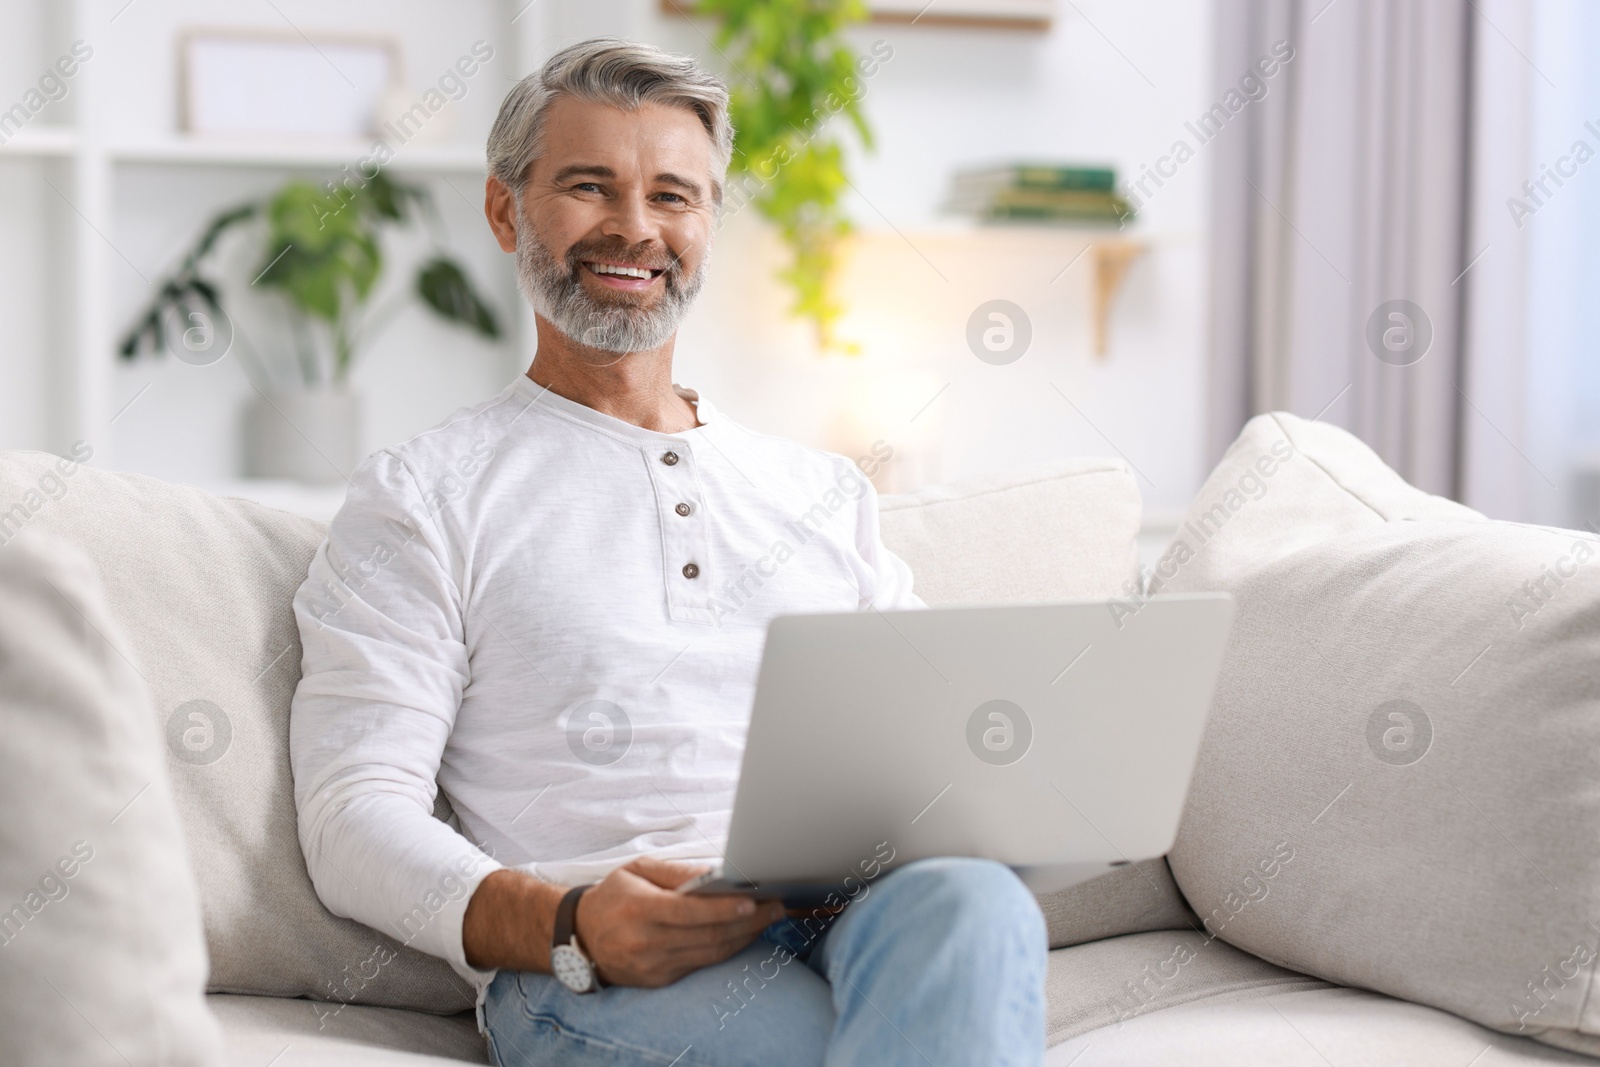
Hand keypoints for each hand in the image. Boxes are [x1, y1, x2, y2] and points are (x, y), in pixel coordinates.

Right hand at [574, 856, 785, 987]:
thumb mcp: (637, 871)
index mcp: (640, 909)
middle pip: (708, 936)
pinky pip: (700, 965)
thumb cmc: (613, 896)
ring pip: (710, 954)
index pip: (690, 912)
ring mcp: (653, 966)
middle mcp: (646, 942)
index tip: (754, 901)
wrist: (579, 936)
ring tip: (768, 919)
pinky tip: (743, 934)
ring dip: (744, 938)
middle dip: (749, 923)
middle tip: (776, 907)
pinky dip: (725, 949)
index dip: (725, 909)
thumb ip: (677, 873)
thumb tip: (716, 874)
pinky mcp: (658, 980)